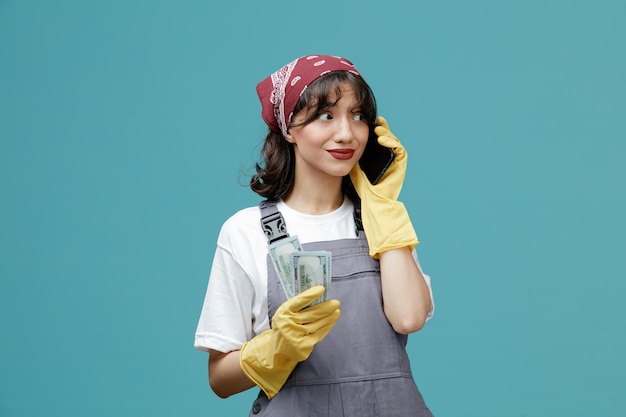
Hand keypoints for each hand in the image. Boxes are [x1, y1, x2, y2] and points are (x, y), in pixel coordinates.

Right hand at [239, 286, 339, 398]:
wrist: (278, 352)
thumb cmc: (285, 328)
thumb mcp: (285, 315)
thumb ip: (297, 307)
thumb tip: (318, 297)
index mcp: (283, 313)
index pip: (299, 301)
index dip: (311, 295)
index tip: (322, 289)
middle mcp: (288, 324)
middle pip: (312, 313)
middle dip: (326, 307)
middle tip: (336, 302)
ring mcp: (296, 336)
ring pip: (318, 324)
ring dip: (329, 317)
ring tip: (336, 311)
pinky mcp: (304, 346)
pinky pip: (319, 334)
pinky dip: (327, 327)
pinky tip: (331, 321)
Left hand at [350, 116, 417, 257]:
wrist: (371, 202)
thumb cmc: (361, 186)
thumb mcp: (353, 164)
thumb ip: (351, 152)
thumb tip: (341, 139)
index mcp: (378, 155)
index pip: (377, 137)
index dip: (374, 127)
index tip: (366, 119)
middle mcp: (388, 157)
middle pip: (387, 136)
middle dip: (381, 127)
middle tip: (373, 121)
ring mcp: (395, 161)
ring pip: (393, 140)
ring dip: (386, 132)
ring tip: (377, 128)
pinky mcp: (400, 166)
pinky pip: (399, 150)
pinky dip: (391, 142)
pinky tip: (381, 139)